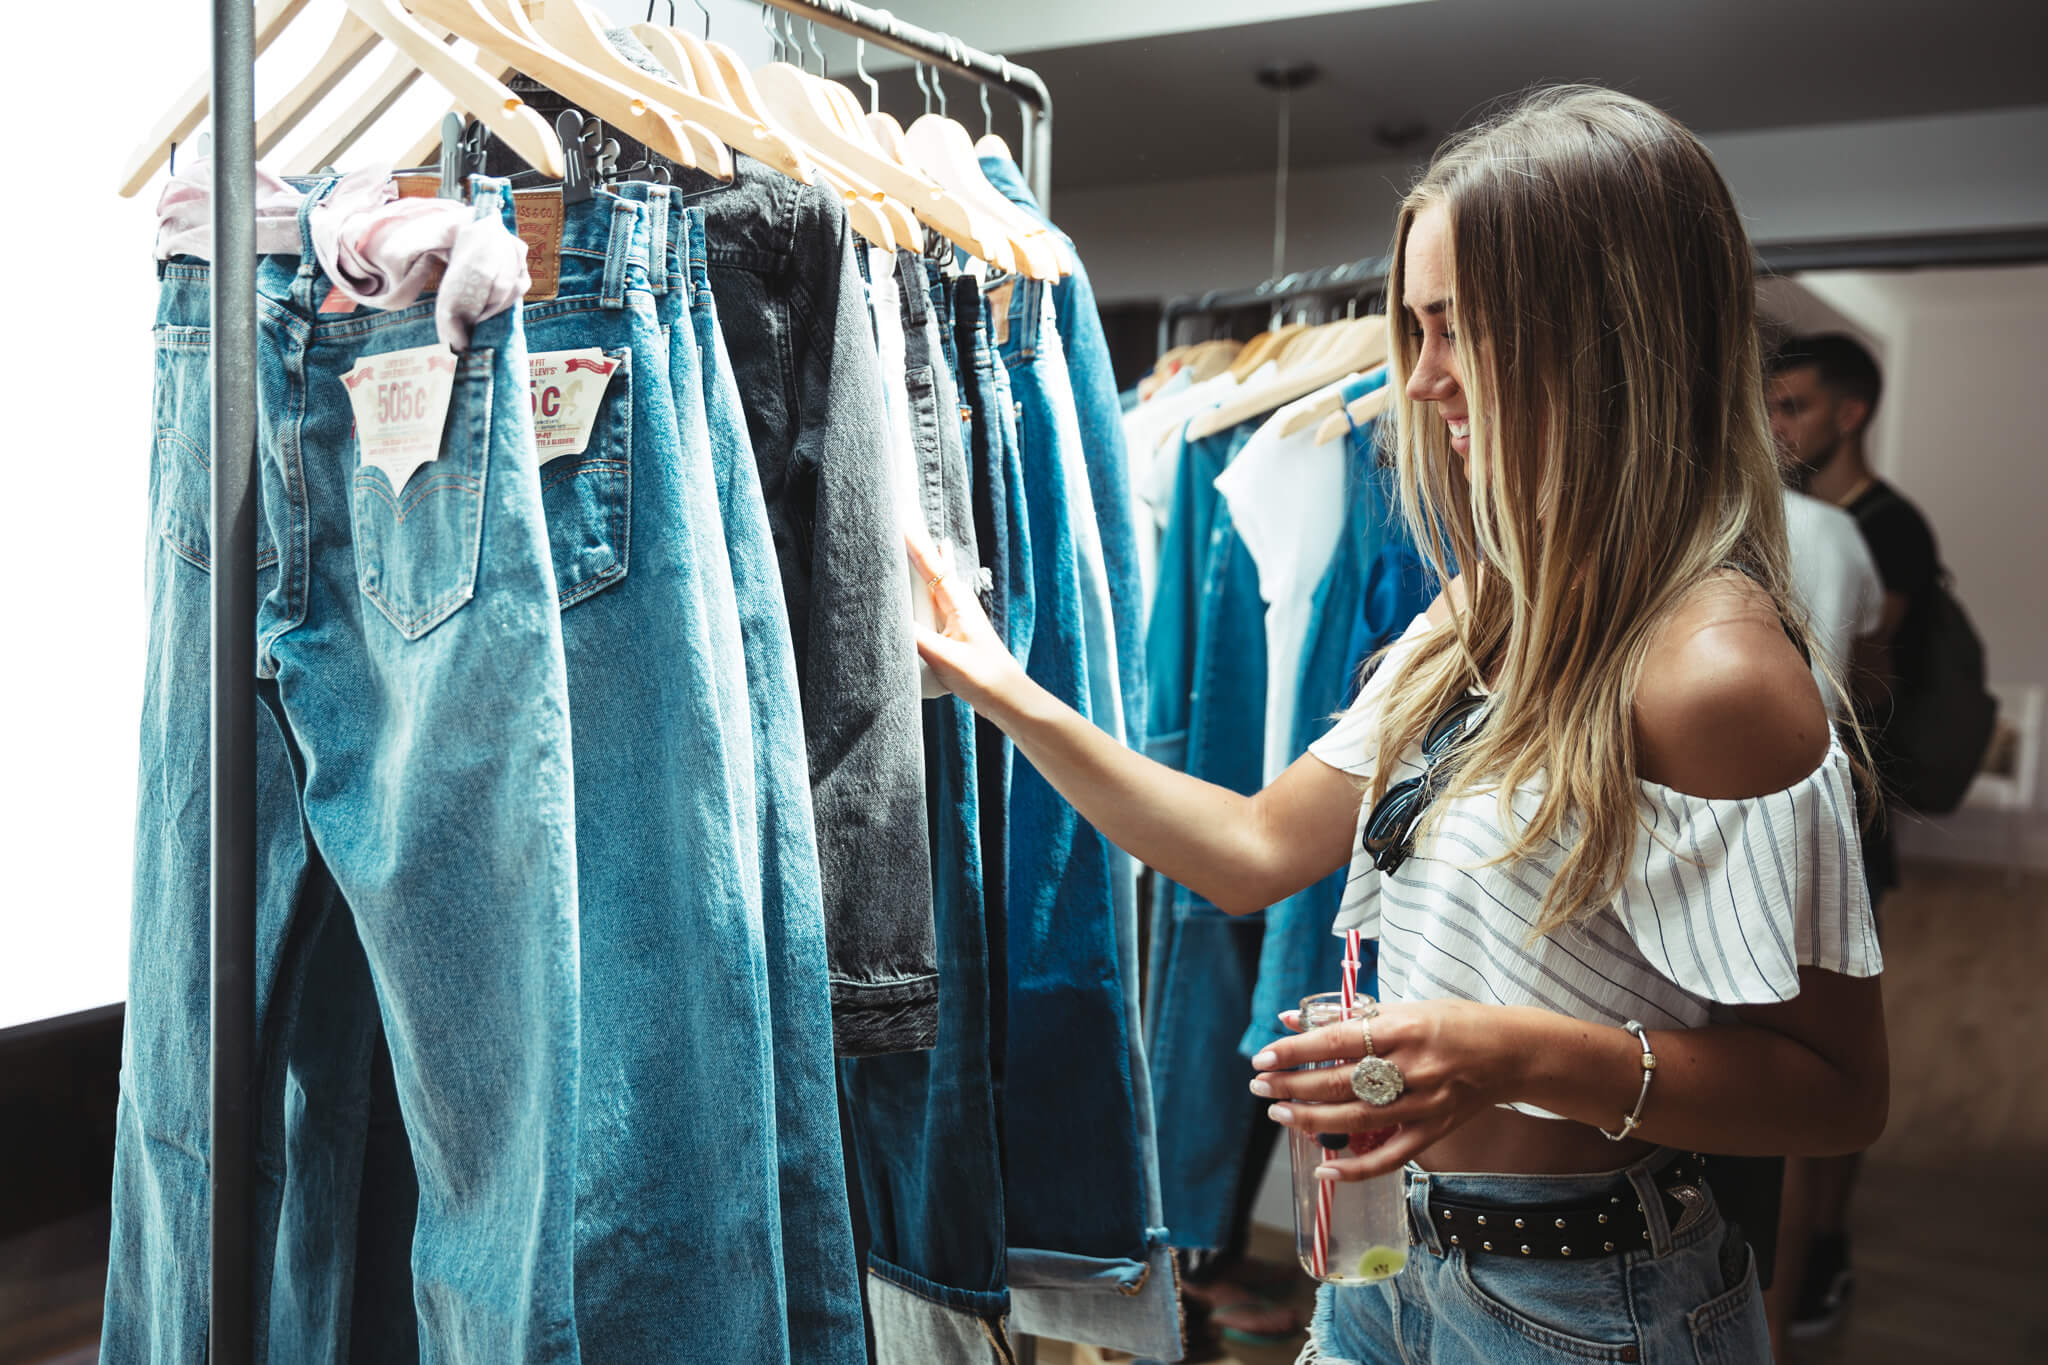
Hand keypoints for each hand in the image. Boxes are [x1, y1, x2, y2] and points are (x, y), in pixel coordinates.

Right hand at [906, 531, 1030, 716]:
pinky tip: (938, 584)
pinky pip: (941, 599)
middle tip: (909, 518)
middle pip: (935, 567)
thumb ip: (916, 638)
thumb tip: (887, 618)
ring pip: (940, 581)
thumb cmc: (982, 677)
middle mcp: (960, 604)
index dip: (915, 542)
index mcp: (958, 604)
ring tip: (928, 538)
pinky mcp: (959, 631)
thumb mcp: (945, 657)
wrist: (1008, 697)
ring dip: (930, 560)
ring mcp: (961, 617)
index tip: (901, 518)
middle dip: (921, 544)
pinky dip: (936, 584)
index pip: (931, 566)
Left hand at [1249, 998, 1513, 1179]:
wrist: (1510, 1052)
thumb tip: (1288, 1021)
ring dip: (1311, 1119)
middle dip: (1292, 1086)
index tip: (1263, 1057)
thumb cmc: (1452, 1023)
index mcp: (1403, 1028)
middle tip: (1260, 1086)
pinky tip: (1324, 1167)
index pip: (1337, 1041)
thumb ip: (1346, 1019)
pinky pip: (1391, 1157)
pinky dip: (1356, 1168)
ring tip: (1278, 1114)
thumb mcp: (1402, 1008)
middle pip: (1341, 1082)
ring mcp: (1424, 1103)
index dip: (1296, 1052)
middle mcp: (1413, 1067)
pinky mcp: (1434, 1131)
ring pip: (1358, 1119)